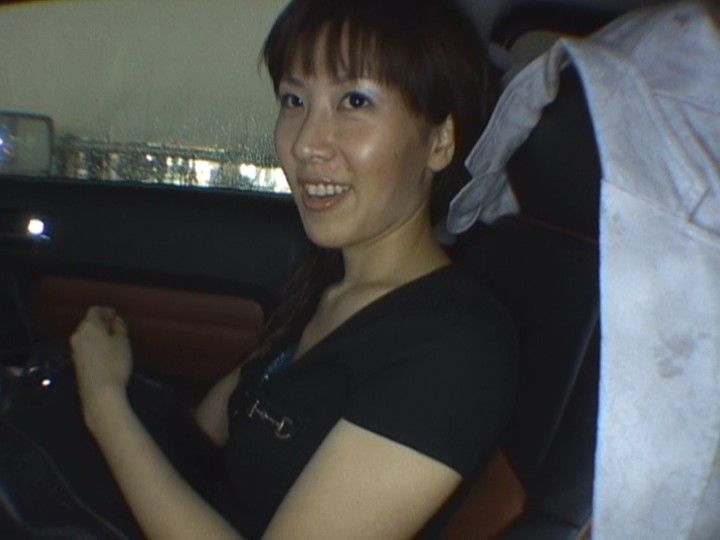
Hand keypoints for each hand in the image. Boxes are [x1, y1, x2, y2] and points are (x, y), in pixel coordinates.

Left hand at [70, 306, 132, 422]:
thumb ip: (119, 328)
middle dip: (101, 323)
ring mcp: (75, 350)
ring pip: (86, 336)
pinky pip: (85, 347)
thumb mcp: (123, 342)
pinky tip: (105, 352)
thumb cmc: (114, 363)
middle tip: (115, 326)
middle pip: (88, 323)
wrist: (99, 392)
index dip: (105, 311)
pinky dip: (94, 345)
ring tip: (112, 340)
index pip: (94, 311)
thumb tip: (115, 320)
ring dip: (97, 335)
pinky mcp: (76, 363)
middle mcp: (78, 336)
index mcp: (89, 326)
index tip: (115, 315)